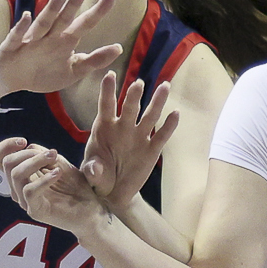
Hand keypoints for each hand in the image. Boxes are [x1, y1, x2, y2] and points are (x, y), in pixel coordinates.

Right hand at [0, 0, 123, 96]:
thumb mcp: (74, 70)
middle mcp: (50, 35)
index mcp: (66, 40)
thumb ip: (95, 60)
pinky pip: (17, 36)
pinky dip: (21, 27)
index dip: (100, 9)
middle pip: (65, 16)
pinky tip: (27, 16)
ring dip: (53, 6)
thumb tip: (119, 48)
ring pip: (44, 21)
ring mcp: (32, 40)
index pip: (86, 22)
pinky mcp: (12, 47)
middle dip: (75, 0)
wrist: (14, 80)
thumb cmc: (45, 73)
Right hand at [0, 139, 112, 239]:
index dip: (5, 146)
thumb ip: (41, 154)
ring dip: (36, 162)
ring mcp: (26, 201)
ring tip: (55, 158)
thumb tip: (28, 147)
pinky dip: (44, 179)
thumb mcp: (58, 163)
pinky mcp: (35, 211)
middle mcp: (19, 189)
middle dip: (28, 153)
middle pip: (8, 164)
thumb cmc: (75, 186)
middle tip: (52, 153)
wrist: (93, 210)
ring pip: (17, 175)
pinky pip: (30, 191)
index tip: (23, 141)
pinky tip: (58, 173)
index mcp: (21, 177)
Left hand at [81, 72, 179, 203]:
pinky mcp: (151, 150)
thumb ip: (92, 170)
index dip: (108, 90)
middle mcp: (123, 128)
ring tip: (165, 86)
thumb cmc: (98, 176)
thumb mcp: (91, 174)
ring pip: (150, 116)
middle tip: (138, 84)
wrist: (112, 192)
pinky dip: (169, 125)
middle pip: (130, 107)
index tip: (109, 75)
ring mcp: (139, 137)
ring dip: (157, 101)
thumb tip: (95, 168)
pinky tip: (175, 114)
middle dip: (134, 95)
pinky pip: (162, 136)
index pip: (106, 105)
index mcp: (104, 127)